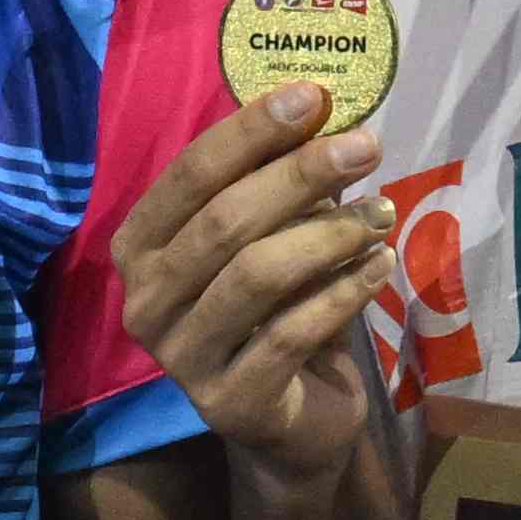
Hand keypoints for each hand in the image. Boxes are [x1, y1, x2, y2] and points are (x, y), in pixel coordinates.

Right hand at [111, 84, 392, 480]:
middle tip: (366, 147)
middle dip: (300, 175)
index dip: (251, 131)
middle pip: (224, 221)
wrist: (291, 423)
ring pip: (257, 276)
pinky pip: (291, 333)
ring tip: (380, 215)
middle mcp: (144, 302)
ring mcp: (181, 358)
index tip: (315, 96)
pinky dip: (342, 293)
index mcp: (140, 248)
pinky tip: (380, 267)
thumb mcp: (269, 238)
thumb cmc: (275, 311)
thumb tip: (319, 109)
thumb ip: (277, 183)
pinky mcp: (229, 402)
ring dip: (329, 234)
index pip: (190, 176)